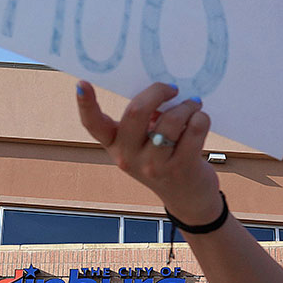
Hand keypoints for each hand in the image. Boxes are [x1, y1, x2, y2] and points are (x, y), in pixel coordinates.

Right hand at [76, 81, 220, 223]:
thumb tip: (160, 91)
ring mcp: (154, 165)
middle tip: (172, 88)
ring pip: (171, 119)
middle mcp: (128, 157)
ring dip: (186, 106)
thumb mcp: (141, 145)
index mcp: (114, 145)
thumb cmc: (163, 161)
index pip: (93, 125)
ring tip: (192, 105)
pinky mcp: (181, 168)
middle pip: (136, 111)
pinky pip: (194, 129)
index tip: (81, 84)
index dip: (86, 104)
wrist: (186, 198)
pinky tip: (199, 119)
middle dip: (158, 91)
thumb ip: (143, 121)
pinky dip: (201, 118)